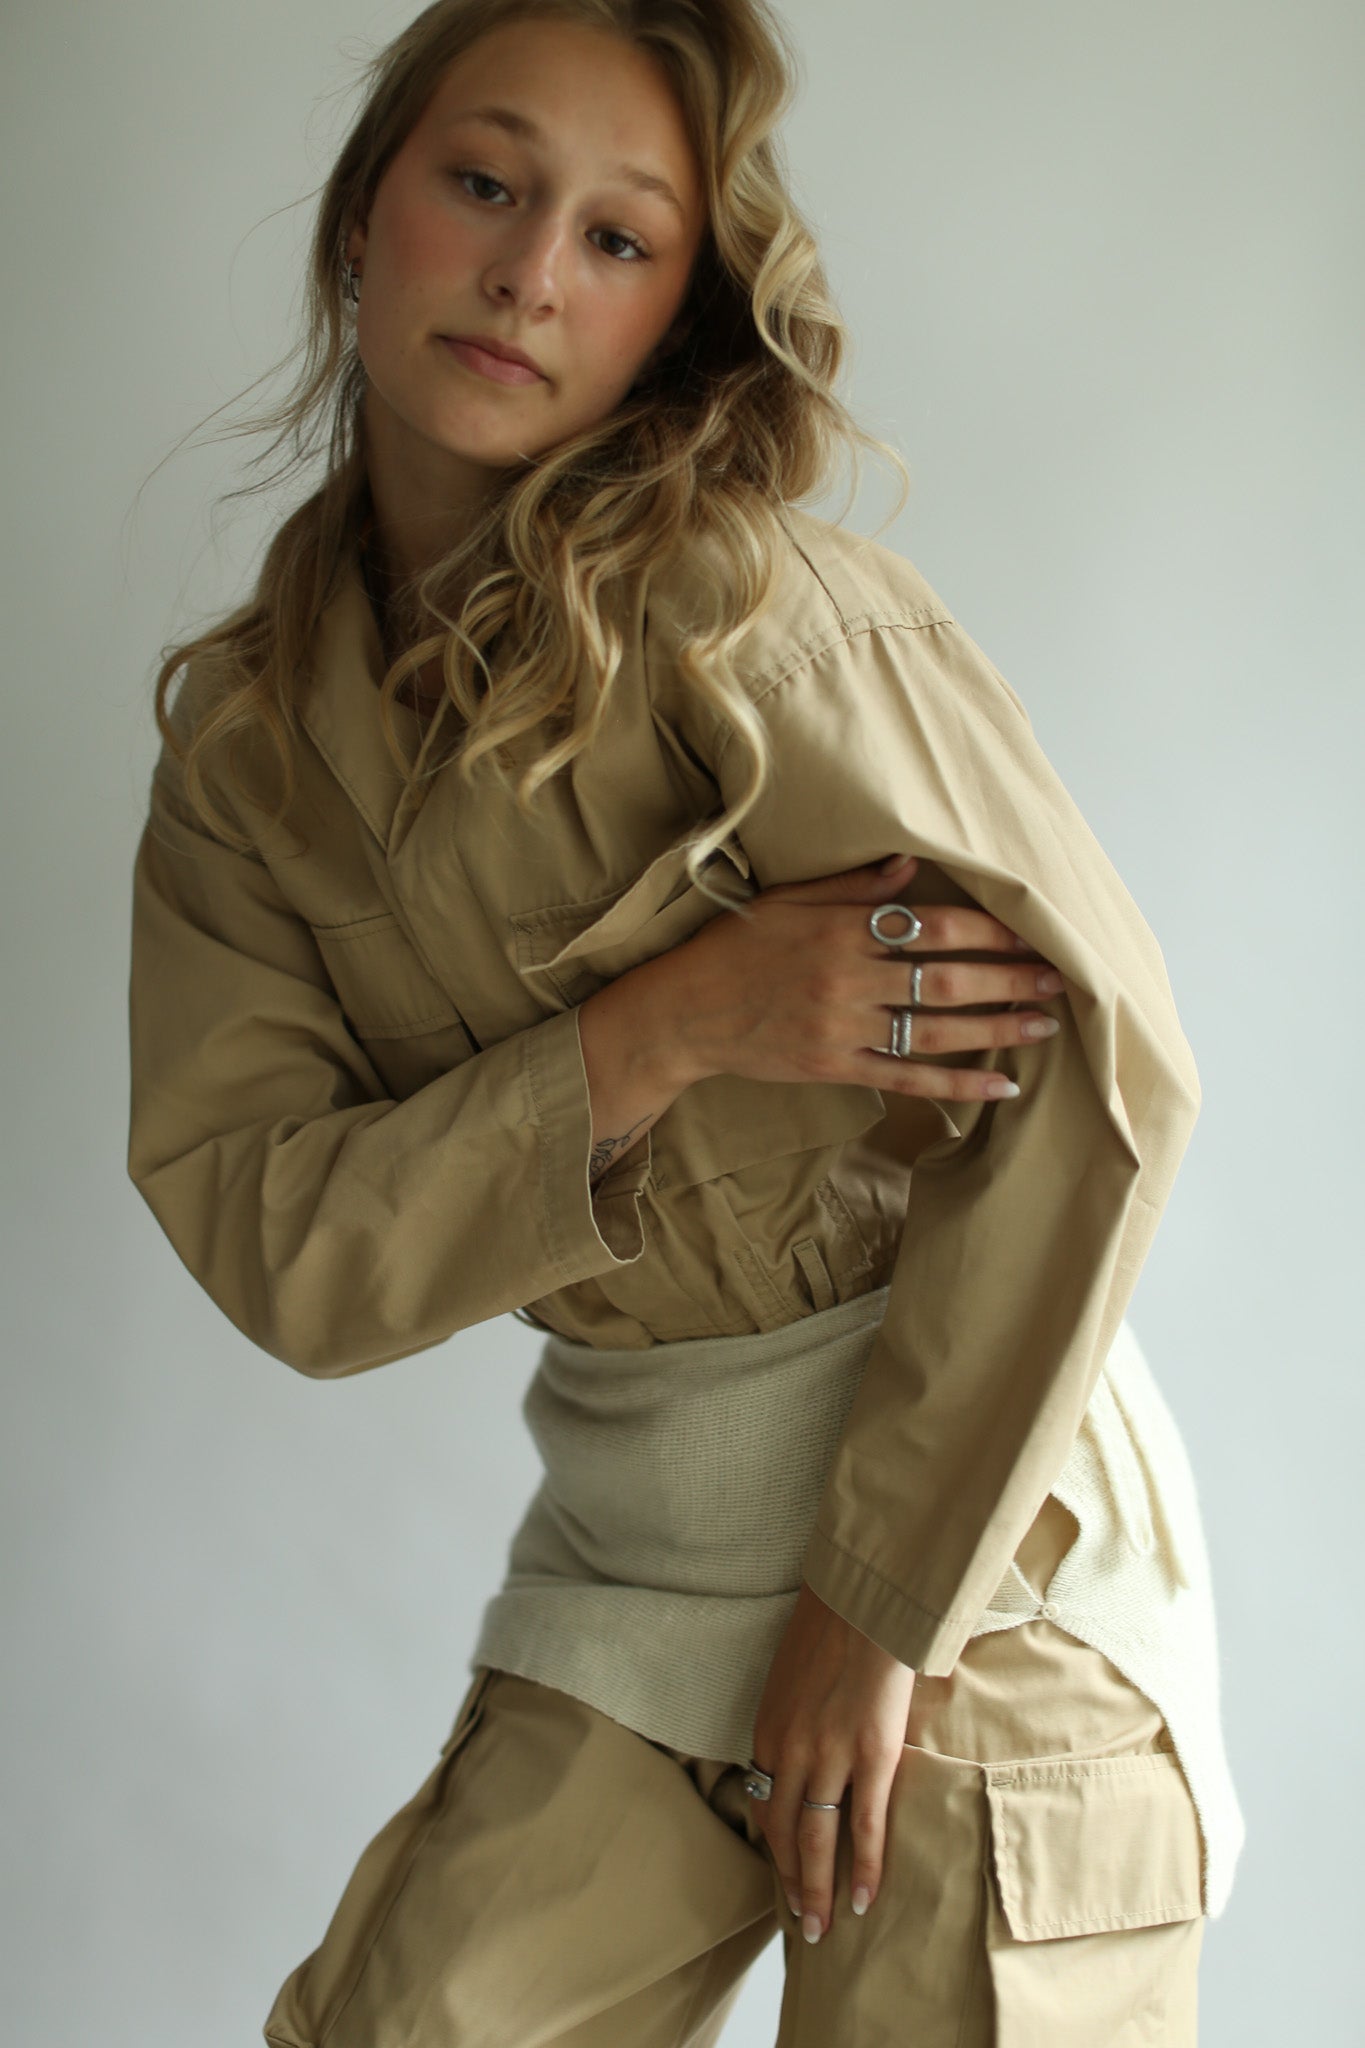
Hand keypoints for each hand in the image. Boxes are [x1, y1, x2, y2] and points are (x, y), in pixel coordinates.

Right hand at [670, 852, 1063, 1102]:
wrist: (684, 1013)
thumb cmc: (734, 949)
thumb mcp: (786, 901)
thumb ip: (852, 887)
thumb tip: (911, 865)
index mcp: (841, 929)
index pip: (930, 926)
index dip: (986, 928)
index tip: (1029, 929)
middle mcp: (848, 979)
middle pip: (947, 980)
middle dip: (1009, 977)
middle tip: (1059, 977)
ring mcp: (844, 1029)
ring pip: (936, 1031)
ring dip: (998, 1028)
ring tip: (1045, 1025)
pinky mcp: (836, 1068)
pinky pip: (908, 1078)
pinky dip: (959, 1085)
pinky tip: (1002, 1086)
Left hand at [750, 1578, 914, 1942]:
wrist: (864, 1598)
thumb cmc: (832, 1628)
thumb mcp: (792, 1677)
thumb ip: (795, 1717)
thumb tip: (807, 1743)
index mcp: (768, 1730)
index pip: (763, 1804)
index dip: (773, 1846)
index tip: (782, 1875)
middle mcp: (790, 1749)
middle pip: (784, 1833)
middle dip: (792, 1883)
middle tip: (801, 1923)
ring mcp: (830, 1755)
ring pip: (817, 1839)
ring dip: (819, 1890)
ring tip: (824, 1927)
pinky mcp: (872, 1754)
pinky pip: (864, 1825)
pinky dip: (863, 1867)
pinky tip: (864, 1897)